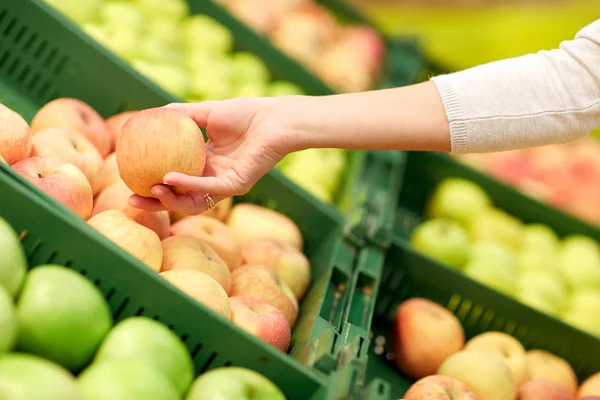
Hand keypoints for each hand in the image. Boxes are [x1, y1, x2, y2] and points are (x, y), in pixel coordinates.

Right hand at [129, 97, 296, 214]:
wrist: (274, 118)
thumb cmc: (245, 113)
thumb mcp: (204, 112)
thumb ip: (179, 115)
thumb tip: (148, 115)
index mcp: (204, 163)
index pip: (174, 179)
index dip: (151, 183)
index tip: (128, 181)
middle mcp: (212, 177)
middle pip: (179, 198)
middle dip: (155, 203)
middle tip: (131, 200)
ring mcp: (224, 184)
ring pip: (193, 201)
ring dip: (170, 200)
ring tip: (152, 190)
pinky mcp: (237, 185)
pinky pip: (209, 188)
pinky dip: (188, 184)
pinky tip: (170, 178)